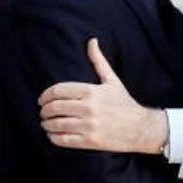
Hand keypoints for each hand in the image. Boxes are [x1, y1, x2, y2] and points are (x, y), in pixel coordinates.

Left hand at [39, 39, 168, 153]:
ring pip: (57, 124)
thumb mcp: (112, 80)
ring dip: (46, 124)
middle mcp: (89, 108)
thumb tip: (91, 40)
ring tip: (45, 123)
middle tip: (43, 112)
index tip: (42, 99)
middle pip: (55, 108)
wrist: (140, 128)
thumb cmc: (124, 103)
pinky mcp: (90, 141)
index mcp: (92, 91)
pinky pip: (63, 140)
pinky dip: (53, 137)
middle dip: (44, 110)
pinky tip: (53, 134)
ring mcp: (90, 125)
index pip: (59, 90)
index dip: (46, 95)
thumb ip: (98, 61)